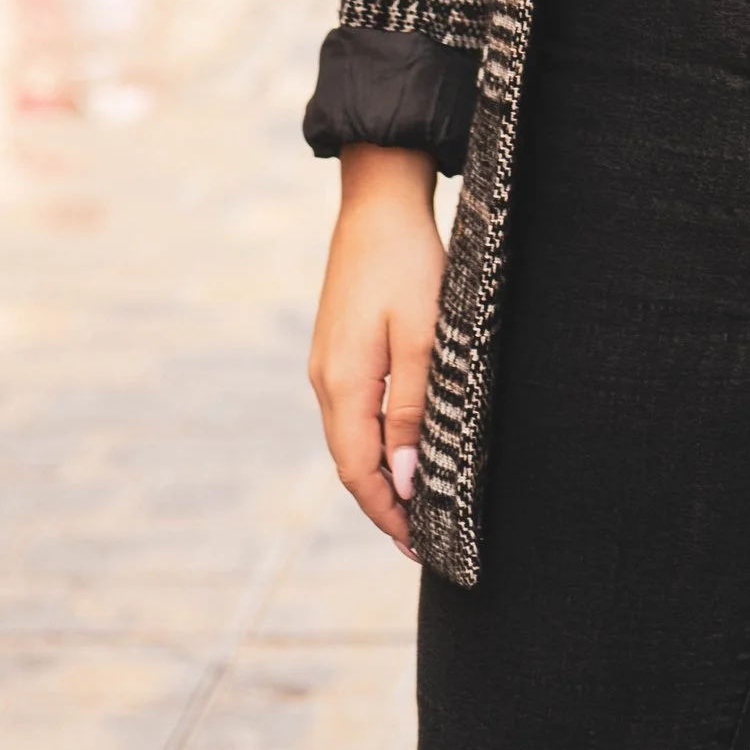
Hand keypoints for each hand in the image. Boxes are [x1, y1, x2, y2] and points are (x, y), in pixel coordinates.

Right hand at [309, 146, 444, 556]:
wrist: (378, 202)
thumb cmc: (408, 263)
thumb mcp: (424, 337)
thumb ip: (412, 409)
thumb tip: (400, 479)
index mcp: (344, 385)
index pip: (360, 474)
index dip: (388, 515)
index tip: (420, 547)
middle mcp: (326, 382)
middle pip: (351, 463)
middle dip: (384, 505)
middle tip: (423, 538)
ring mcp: (327, 365)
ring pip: (350, 439)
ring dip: (379, 474)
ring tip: (418, 502)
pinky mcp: (337, 348)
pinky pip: (352, 411)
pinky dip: (374, 441)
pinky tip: (400, 446)